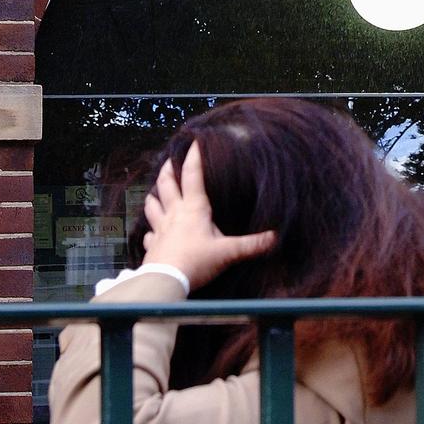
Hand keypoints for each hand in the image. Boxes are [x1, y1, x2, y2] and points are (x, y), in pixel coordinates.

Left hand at [142, 142, 275, 291]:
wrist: (166, 281)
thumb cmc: (196, 262)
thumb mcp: (228, 252)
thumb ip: (251, 245)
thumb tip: (275, 237)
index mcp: (194, 208)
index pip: (193, 175)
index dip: (193, 157)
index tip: (194, 142)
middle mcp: (174, 213)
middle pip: (166, 184)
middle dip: (168, 169)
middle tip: (170, 160)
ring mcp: (160, 229)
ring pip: (152, 205)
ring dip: (154, 196)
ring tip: (156, 192)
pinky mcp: (152, 245)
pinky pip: (149, 234)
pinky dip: (150, 231)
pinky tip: (153, 233)